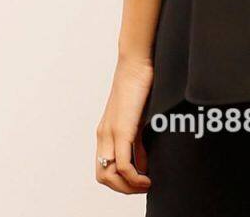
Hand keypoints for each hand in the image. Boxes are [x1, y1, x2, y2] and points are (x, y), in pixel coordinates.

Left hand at [95, 56, 153, 193]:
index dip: (120, 181)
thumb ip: (137, 141)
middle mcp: (103, 135)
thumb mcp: (138, 118)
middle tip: (142, 187)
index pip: (104, 168)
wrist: (137, 61)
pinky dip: (133, 177)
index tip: (139, 181)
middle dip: (123, 188)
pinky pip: (122, 164)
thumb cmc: (141, 84)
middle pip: (102, 177)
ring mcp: (110, 132)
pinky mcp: (121, 129)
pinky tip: (146, 177)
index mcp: (106, 131)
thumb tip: (142, 163)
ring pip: (109, 175)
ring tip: (146, 185)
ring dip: (128, 186)